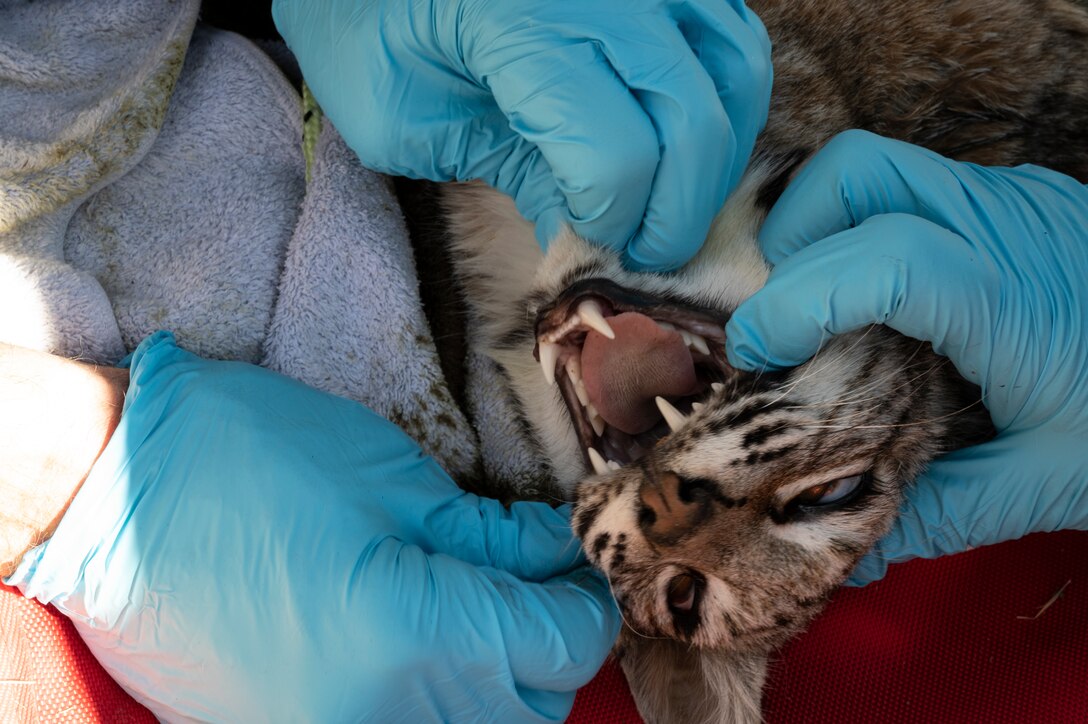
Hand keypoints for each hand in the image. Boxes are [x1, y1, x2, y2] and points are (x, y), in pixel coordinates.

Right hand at [7, 332, 618, 721]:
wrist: (116, 497)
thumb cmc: (252, 460)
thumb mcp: (392, 480)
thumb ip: (491, 534)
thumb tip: (558, 552)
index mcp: (410, 633)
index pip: (558, 646)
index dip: (586, 603)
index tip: (579, 568)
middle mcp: (378, 710)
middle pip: (529, 707)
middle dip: (550, 646)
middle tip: (538, 585)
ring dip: (500, 683)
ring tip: (485, 614)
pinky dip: (438, 701)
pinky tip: (427, 647)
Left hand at [272, 0, 771, 270]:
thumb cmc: (370, 36)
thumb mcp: (411, 127)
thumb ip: (510, 177)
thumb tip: (596, 230)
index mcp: (517, 23)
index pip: (615, 153)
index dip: (615, 217)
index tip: (598, 242)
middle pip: (690, 121)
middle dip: (677, 211)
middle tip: (649, 250)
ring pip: (733, 76)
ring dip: (715, 159)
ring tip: (671, 201)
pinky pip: (734, 40)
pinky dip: (728, 102)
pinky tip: (690, 142)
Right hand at [724, 130, 1087, 583]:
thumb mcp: (1048, 483)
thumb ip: (936, 513)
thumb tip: (846, 551)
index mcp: (1013, 299)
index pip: (882, 258)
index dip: (796, 298)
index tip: (757, 353)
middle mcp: (1006, 224)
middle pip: (854, 174)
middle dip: (789, 238)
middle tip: (781, 321)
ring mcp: (1011, 198)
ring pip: (873, 170)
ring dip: (819, 230)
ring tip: (819, 312)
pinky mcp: (1013, 199)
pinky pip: (908, 188)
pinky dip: (862, 231)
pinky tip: (878, 304)